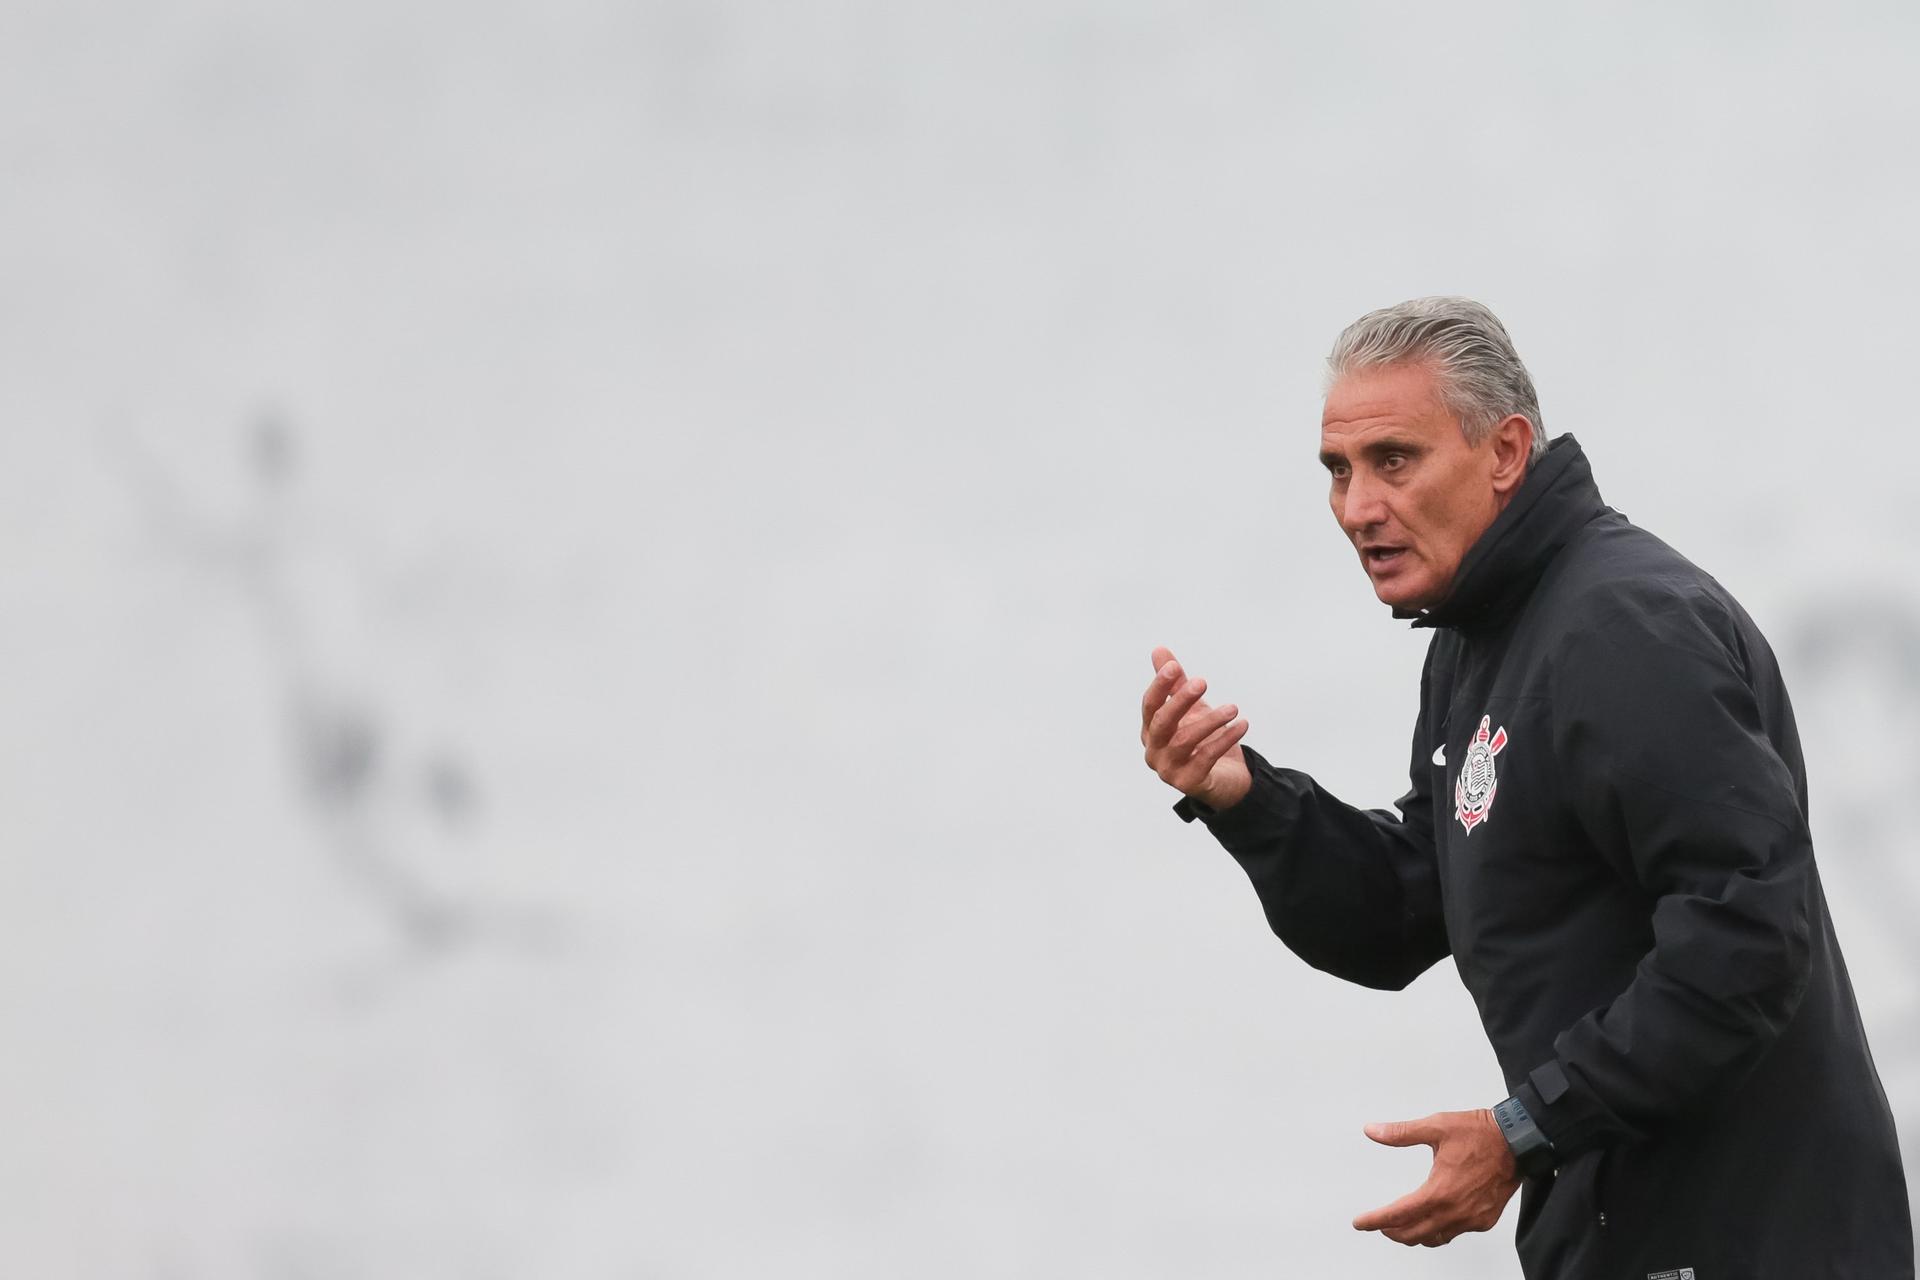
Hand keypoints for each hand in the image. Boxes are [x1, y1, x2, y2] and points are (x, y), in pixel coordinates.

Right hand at [1141, 645, 1250, 810]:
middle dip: (1181, 701)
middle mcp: (1154, 751)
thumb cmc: (1203, 741)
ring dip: (1210, 721)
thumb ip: (1175, 683)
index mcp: (1151, 731)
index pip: (1150, 705)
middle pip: (1162, 723)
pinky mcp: (1188, 783)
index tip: (1173, 666)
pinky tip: (1241, 725)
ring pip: (1184, 741)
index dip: (1159, 686)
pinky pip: (1206, 758)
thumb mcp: (1191, 708)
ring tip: (1233, 707)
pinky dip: (1224, 739)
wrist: (1225, 779)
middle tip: (1203, 682)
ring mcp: (1169, 769)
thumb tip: (1159, 650)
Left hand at [1351, 1109, 1520, 1247]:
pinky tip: (1432, 1221)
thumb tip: (1373, 1131)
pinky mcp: (1484, 1220)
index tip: (1360, 1223)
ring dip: (1414, 1234)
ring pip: (1434, 1239)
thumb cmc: (1480, 1134)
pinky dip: (1437, 1231)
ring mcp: (1471, 1219)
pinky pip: (1454, 1233)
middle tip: (1378, 1224)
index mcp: (1439, 1191)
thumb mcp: (1436, 1126)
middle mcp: (1455, 1211)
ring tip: (1400, 1225)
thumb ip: (1401, 1132)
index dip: (1375, 1221)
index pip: (1398, 1215)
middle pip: (1414, 1234)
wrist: (1519, 1142)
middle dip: (1391, 1232)